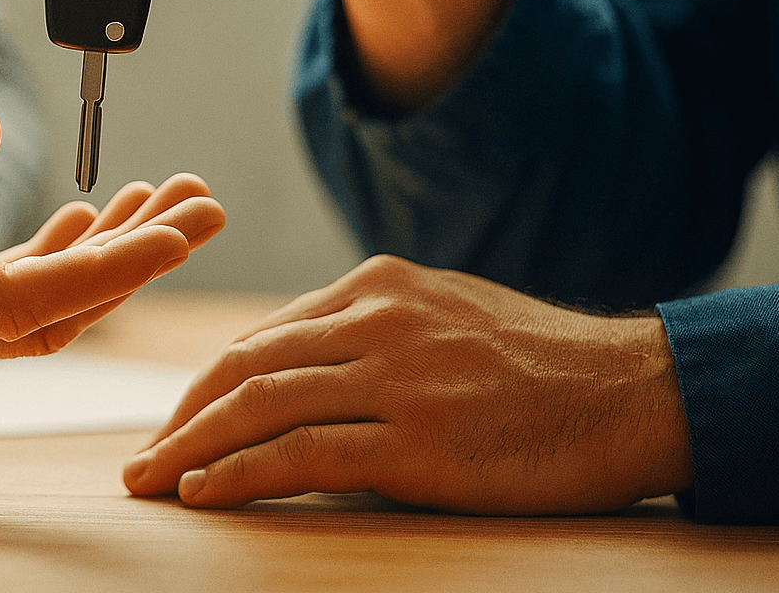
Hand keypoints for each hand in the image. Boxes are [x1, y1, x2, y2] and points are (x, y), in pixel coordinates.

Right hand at [0, 50, 224, 360]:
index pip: (11, 302)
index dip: (105, 274)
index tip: (177, 232)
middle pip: (38, 319)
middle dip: (132, 266)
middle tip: (205, 206)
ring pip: (26, 315)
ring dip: (104, 264)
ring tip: (169, 200)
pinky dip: (56, 261)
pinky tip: (94, 215)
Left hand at [123, 254, 693, 514]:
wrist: (635, 391)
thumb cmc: (544, 366)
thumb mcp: (448, 317)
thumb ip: (377, 335)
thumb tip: (306, 373)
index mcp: (378, 285)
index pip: (265, 335)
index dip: (208, 384)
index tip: (178, 422)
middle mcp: (376, 318)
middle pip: (244, 364)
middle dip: (181, 415)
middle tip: (142, 460)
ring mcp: (396, 375)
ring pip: (259, 404)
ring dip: (191, 447)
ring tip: (150, 482)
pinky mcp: (418, 438)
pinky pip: (303, 454)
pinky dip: (242, 473)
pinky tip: (205, 493)